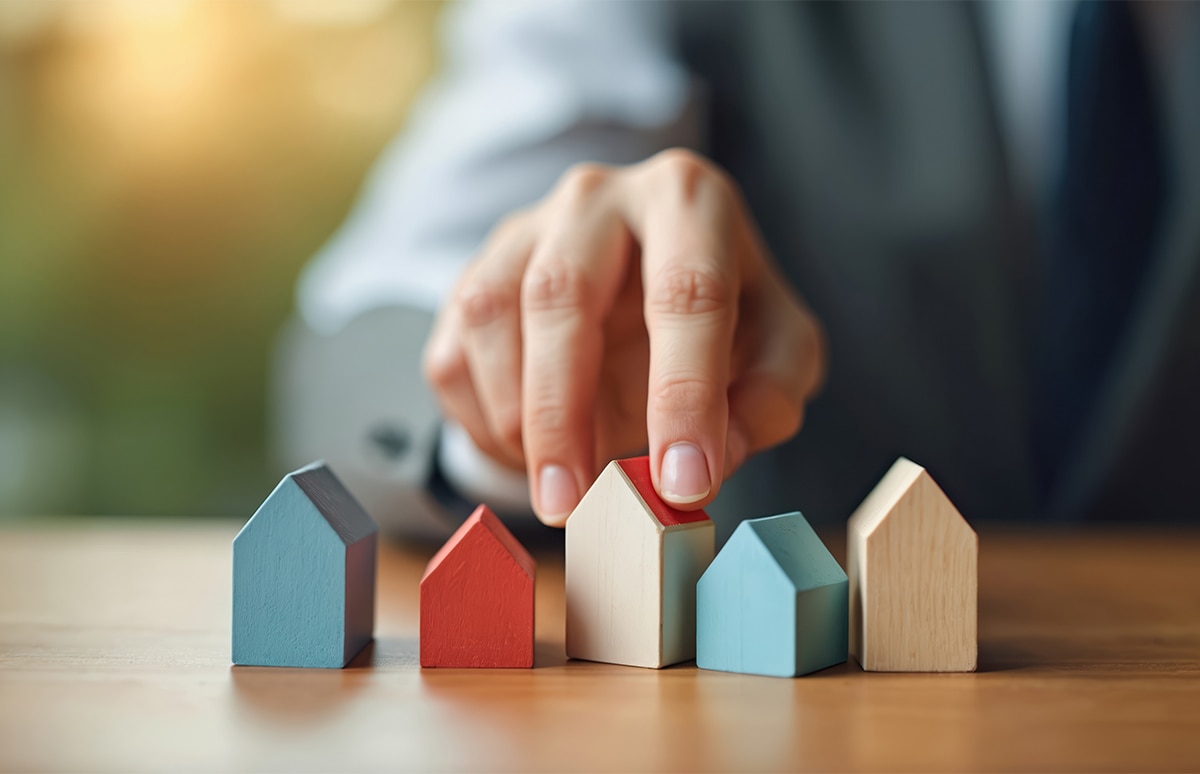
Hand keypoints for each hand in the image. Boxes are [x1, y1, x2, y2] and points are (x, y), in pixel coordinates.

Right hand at [423, 149, 825, 525]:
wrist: (646, 278)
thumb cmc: (723, 314)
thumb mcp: (778, 347)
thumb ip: (768, 397)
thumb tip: (716, 456)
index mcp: (687, 199)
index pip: (687, 293)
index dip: (685, 396)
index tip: (682, 485)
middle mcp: (597, 197)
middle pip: (561, 294)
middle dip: (564, 414)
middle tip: (575, 504)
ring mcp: (523, 231)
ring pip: (492, 318)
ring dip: (516, 422)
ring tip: (559, 487)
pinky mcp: (472, 276)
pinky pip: (453, 356)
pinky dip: (483, 423)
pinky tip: (528, 455)